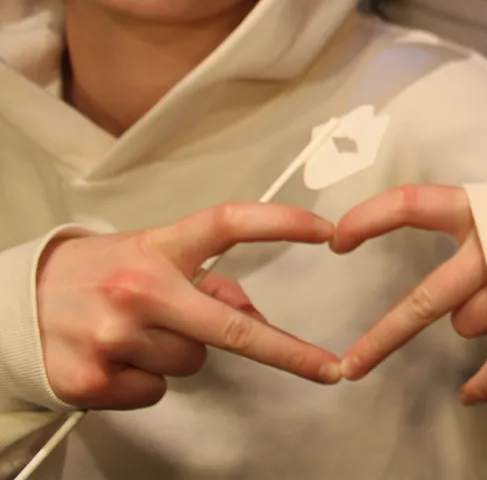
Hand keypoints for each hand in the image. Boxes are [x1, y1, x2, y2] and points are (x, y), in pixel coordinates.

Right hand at [36, 203, 341, 409]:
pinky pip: (156, 391)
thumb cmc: (96, 275)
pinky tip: (117, 356)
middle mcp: (138, 288)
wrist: (14, 304)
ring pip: (193, 362)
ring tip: (138, 331)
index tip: (326, 231)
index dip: (281, 223)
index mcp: (158, 248)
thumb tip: (256, 319)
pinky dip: (145, 380)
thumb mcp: (150, 257)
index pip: (229, 224)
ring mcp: (114, 336)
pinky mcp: (93, 379)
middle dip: (287, 352)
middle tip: (328, 368)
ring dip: (177, 352)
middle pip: (230, 329)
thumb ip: (204, 279)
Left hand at [332, 185, 486, 403]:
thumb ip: (470, 224)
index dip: (369, 219)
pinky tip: (468, 395)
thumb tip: (428, 253)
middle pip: (423, 302)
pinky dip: (483, 383)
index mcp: (479, 209)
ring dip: (472, 318)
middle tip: (347, 368)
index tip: (335, 239)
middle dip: (381, 339)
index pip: (410, 205)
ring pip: (464, 325)